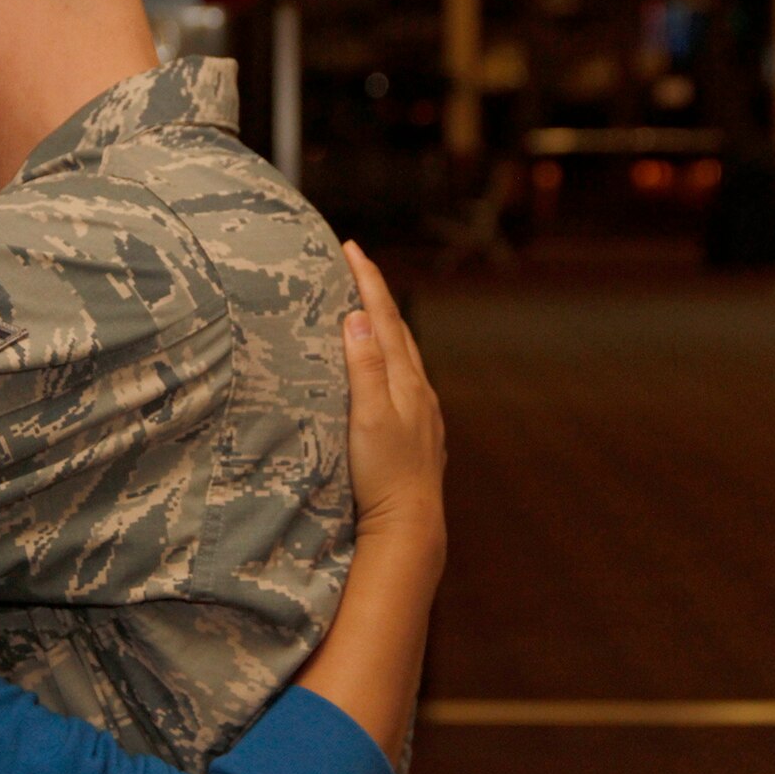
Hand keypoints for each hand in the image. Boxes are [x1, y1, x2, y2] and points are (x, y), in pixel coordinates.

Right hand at [341, 242, 446, 565]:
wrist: (410, 525)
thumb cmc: (384, 474)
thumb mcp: (368, 416)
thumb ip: (365, 366)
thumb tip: (359, 316)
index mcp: (406, 380)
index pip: (384, 317)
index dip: (367, 281)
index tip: (351, 248)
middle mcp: (419, 391)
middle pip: (398, 329)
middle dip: (376, 294)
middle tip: (356, 265)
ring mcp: (423, 413)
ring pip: (405, 355)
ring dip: (386, 326)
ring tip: (369, 309)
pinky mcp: (420, 433)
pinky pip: (405, 380)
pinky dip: (392, 359)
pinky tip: (387, 370)